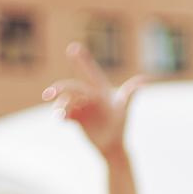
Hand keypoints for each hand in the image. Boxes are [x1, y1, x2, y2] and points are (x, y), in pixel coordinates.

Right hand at [44, 44, 142, 159]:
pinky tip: (61, 120)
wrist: (113, 146)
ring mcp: (80, 107)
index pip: (90, 72)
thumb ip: (130, 93)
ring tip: (60, 115)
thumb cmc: (120, 126)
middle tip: (48, 94)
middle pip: (71, 88)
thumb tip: (144, 80)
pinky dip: (61, 116)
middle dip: (59, 88)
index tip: (73, 47)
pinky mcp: (75, 118)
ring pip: (66, 102)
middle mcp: (88, 96)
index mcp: (99, 90)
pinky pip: (64, 114)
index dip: (83, 60)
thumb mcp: (123, 109)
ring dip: (60, 106)